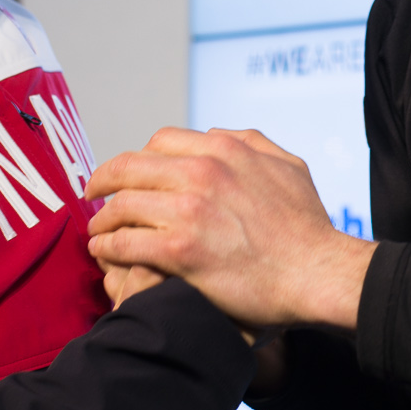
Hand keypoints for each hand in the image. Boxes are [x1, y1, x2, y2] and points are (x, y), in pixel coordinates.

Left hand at [85, 127, 376, 330]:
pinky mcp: (180, 250)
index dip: (135, 159)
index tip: (125, 175)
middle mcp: (202, 172)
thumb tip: (219, 136)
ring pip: (122, 205)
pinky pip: (125, 242)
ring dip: (102, 219)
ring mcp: (189, 210)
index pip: (159, 142)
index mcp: (224, 149)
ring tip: (96, 232)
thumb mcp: (288, 165)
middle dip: (103, 183)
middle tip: (93, 197)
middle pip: (129, 168)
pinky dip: (107, 246)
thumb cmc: (307, 227)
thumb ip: (251, 143)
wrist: (317, 273)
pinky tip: (105, 253)